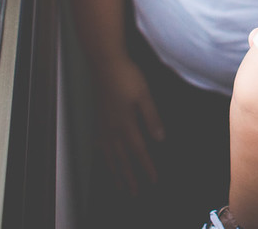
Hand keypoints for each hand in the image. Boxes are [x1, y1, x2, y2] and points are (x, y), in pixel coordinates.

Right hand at [95, 56, 165, 194]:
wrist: (104, 63)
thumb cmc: (127, 76)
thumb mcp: (144, 95)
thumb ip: (151, 117)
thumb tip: (159, 139)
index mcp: (126, 123)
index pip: (138, 151)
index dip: (146, 167)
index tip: (153, 181)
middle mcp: (112, 128)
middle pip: (121, 159)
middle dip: (129, 177)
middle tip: (134, 194)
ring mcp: (103, 125)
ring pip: (109, 155)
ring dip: (116, 172)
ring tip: (120, 186)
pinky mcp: (98, 120)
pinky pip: (100, 146)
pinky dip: (104, 158)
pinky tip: (106, 162)